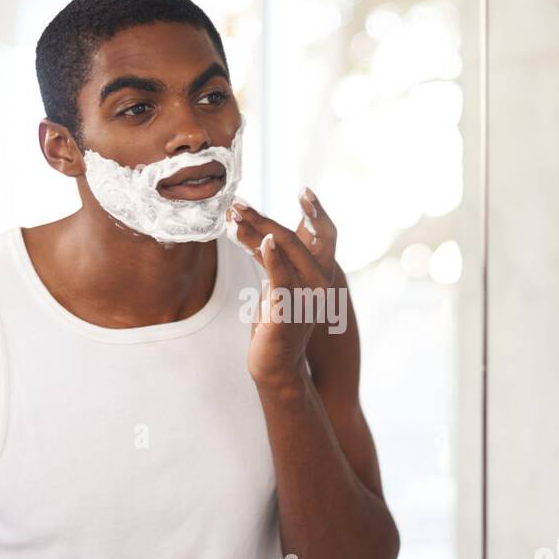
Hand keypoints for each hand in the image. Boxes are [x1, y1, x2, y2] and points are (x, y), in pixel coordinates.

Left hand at [228, 188, 337, 389]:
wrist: (276, 367)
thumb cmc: (275, 327)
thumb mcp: (279, 289)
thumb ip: (278, 264)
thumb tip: (264, 236)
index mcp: (321, 277)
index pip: (324, 236)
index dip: (316, 212)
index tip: (305, 191)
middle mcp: (319, 284)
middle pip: (294, 239)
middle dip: (263, 217)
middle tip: (238, 202)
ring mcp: (305, 297)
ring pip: (282, 252)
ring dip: (256, 229)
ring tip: (234, 213)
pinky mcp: (287, 309)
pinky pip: (280, 277)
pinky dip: (271, 256)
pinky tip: (263, 239)